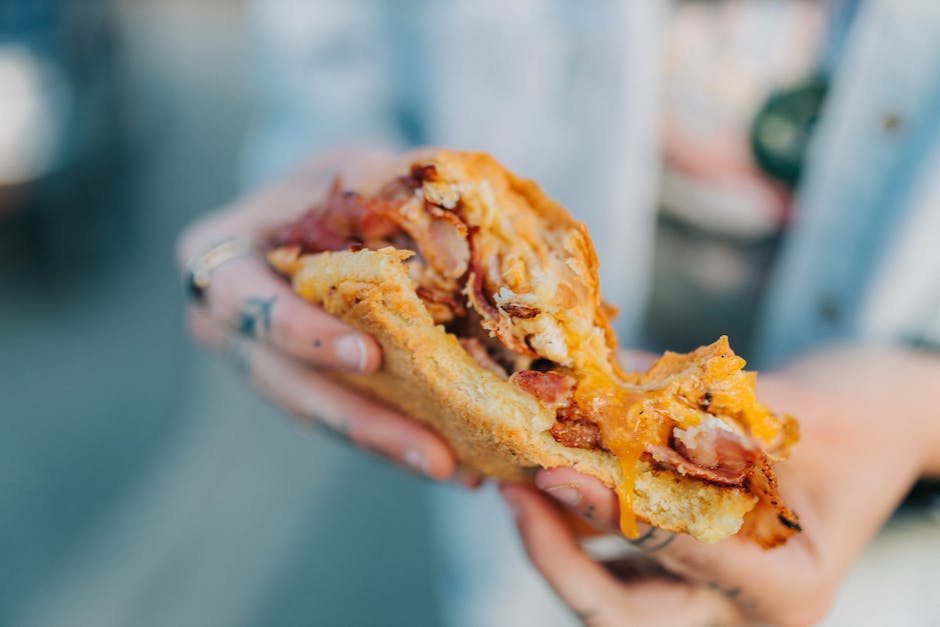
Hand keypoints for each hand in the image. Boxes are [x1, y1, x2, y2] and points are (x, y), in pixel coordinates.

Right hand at [176, 147, 457, 480]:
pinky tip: (456, 462)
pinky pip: (346, 418)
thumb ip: (378, 182)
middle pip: (287, 384)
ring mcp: (266, 363)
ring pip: (321, 415)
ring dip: (389, 446)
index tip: (368, 356)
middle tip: (434, 453)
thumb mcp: (346, 163)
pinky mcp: (305, 385)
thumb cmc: (333, 179)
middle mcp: (230, 325)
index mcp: (218, 260)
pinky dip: (396, 439)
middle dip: (363, 422)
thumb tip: (449, 205)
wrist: (328, 205)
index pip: (246, 303)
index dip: (303, 334)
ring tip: (458, 472)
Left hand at [501, 346, 939, 625]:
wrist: (882, 422)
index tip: (558, 471)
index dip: (615, 516)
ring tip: (516, 483)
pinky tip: (549, 476)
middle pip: (628, 616)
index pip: (684, 558)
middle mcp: (742, 609)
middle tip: (517, 494)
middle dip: (561, 562)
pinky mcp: (684, 568)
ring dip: (557, 544)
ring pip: (611, 598)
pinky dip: (578, 525)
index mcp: (786, 587)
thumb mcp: (799, 408)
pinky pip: (616, 564)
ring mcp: (709, 593)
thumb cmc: (860, 416)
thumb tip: (600, 382)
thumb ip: (703, 405)